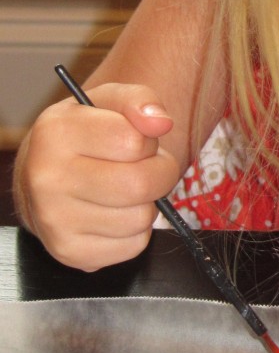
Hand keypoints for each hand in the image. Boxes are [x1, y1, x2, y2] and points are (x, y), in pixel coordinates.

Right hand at [14, 83, 179, 270]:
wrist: (45, 178)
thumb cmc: (86, 135)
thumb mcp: (109, 102)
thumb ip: (140, 99)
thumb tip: (161, 122)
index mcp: (56, 133)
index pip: (135, 141)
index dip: (146, 141)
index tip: (134, 141)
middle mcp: (47, 178)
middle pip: (141, 184)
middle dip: (158, 174)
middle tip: (143, 168)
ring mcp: (55, 221)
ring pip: (141, 219)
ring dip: (145, 204)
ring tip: (123, 190)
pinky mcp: (70, 253)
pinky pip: (134, 246)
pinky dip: (135, 232)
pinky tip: (113, 213)